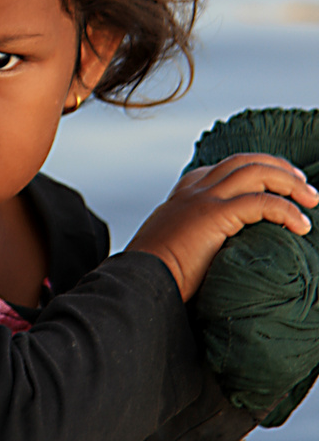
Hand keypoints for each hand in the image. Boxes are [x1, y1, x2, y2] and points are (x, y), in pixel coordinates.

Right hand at [126, 154, 318, 300]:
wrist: (140, 280)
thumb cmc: (156, 273)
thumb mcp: (173, 243)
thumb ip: (194, 235)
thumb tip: (216, 250)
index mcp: (184, 193)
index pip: (226, 166)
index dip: (257, 168)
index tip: (279, 182)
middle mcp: (195, 189)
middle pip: (246, 161)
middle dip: (280, 168)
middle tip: (304, 186)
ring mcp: (204, 198)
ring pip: (257, 172)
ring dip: (290, 182)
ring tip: (311, 200)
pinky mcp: (214, 215)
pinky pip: (261, 203)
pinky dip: (286, 210)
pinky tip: (301, 224)